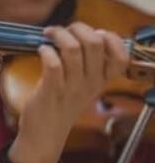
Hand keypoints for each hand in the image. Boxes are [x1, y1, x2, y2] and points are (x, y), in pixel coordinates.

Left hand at [9, 23, 127, 162]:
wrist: (45, 134)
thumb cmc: (62, 104)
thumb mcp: (83, 86)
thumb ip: (88, 63)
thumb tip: (83, 34)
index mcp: (101, 80)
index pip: (121, 56)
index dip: (110, 38)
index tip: (94, 33)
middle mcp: (90, 83)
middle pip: (94, 43)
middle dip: (78, 28)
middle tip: (63, 30)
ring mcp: (71, 87)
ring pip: (73, 49)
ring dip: (58, 35)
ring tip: (48, 35)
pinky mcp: (51, 90)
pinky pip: (53, 64)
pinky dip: (46, 51)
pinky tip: (41, 50)